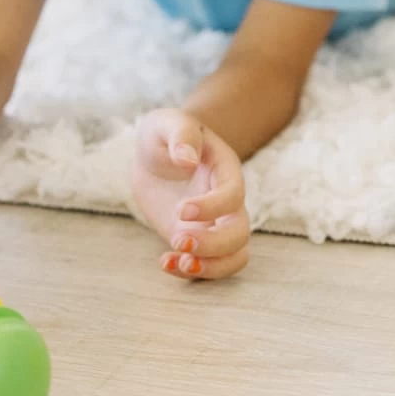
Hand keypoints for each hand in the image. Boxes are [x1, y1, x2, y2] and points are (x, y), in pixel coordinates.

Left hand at [131, 109, 249, 280]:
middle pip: (239, 232)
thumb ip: (181, 135)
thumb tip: (187, 158)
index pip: (233, 195)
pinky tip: (165, 262)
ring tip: (175, 262)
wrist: (155, 155)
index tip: (181, 210)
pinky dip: (191, 271)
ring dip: (209, 267)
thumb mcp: (168, 124)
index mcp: (225, 171)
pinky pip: (208, 264)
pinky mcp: (198, 240)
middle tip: (178, 240)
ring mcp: (214, 224)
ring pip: (233, 256)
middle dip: (213, 244)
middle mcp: (227, 202)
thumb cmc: (166, 134)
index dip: (213, 207)